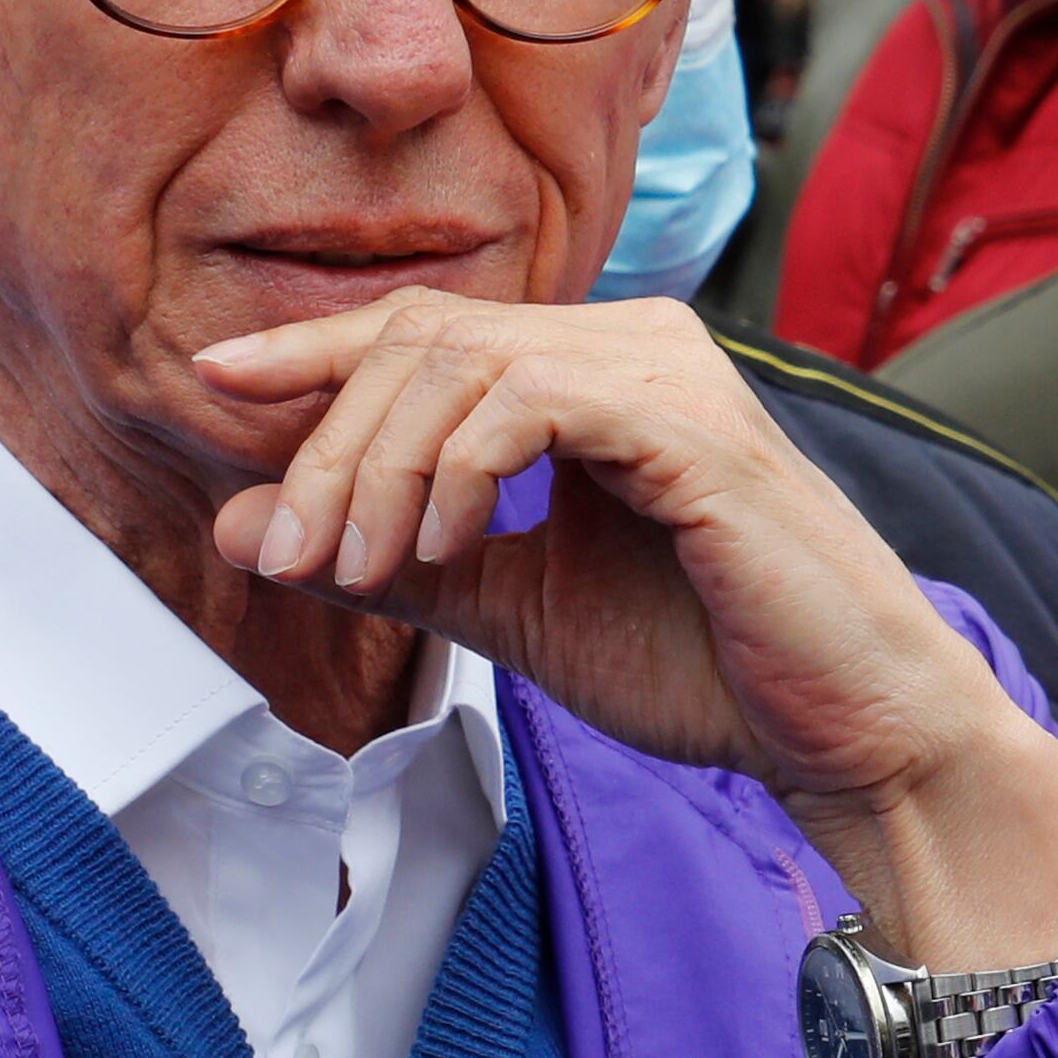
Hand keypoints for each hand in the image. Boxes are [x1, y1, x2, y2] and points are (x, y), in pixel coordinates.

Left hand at [196, 294, 1057, 974]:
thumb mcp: (513, 608)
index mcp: (597, 371)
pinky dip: (459, 470)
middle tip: (299, 557)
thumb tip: (247, 526)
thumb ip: (391, 563)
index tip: (214, 380)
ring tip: (362, 569)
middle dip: (333, 445)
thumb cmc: (703, 662)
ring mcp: (670, 374)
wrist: (844, 730)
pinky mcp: (693, 427)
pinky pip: (533, 401)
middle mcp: (635, 343)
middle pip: (425, 336)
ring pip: (465, 359)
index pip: (428, 328)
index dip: (313, 348)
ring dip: (380, 469)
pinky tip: (444, 546)